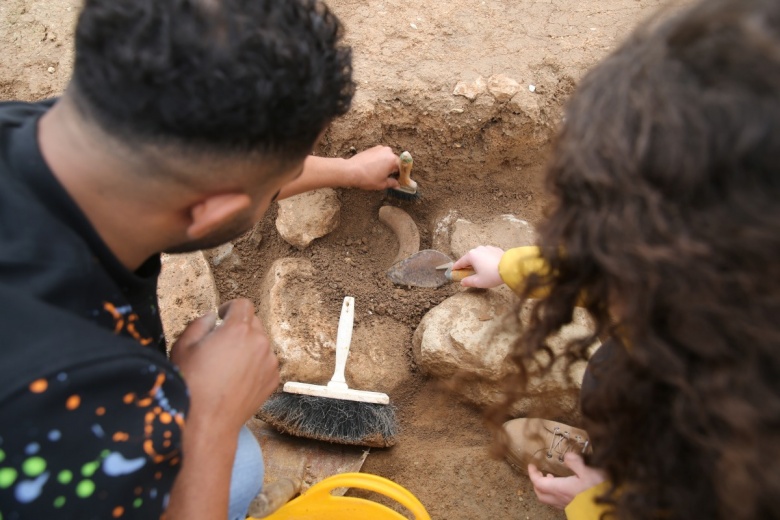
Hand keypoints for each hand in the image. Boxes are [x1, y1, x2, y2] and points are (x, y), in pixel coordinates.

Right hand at [170, 299, 278, 430]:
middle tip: (221, 344)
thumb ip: (199, 324)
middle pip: (253, 322)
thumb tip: (212, 318)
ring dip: (247, 346)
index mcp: (238, 329)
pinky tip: (237, 379)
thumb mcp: (183, 347)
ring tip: (228, 365)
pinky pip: (265, 362)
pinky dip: (255, 364)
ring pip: (260, 343)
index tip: (222, 318)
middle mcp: (259, 342)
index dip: (230, 308)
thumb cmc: (191, 385)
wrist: (207, 422)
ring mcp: (269, 361)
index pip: (243, 304)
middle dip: (238, 327)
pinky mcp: (273, 379)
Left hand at [345, 145, 400, 190]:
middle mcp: (388, 151)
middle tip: (389, 178)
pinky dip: (380, 161)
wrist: (351, 171)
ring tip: (380, 174)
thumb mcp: (382, 184)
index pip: (402, 167)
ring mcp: (379, 148)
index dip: (401, 175)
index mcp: (393, 160)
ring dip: (386, 164)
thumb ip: (392, 183)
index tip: (400, 180)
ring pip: (387, 157)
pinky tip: (374, 168)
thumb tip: (397, 184)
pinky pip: (380, 155)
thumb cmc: (367, 178)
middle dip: (393, 169)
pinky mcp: (372, 148)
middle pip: (395, 161)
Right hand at [452, 245, 505, 287]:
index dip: (456, 267)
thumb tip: (462, 282)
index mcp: (471, 256)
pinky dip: (485, 259)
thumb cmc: (492, 275)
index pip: (460, 262)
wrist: (510, 268)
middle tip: (466, 272)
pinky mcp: (495, 249)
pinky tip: (488, 266)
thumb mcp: (478, 281)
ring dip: (477, 261)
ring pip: (479, 255)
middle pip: (469, 258)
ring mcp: (487, 248)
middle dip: (467, 265)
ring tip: (479, 269)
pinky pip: (487, 254)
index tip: (453, 271)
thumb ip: (468, 282)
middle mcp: (478, 249)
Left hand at [528, 453, 606, 509]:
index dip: (533, 474)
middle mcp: (560, 499)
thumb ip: (575, 462)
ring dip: (545, 489)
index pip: (538, 483)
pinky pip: (557, 502)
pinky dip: (554, 494)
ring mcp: (566, 505)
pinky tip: (563, 488)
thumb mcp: (589, 471)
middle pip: (540, 493)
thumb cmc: (598, 490)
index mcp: (560, 489)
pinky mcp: (573, 508)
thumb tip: (566, 456)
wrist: (609, 508)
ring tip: (550, 478)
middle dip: (536, 482)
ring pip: (548, 499)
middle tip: (538, 472)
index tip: (532, 465)